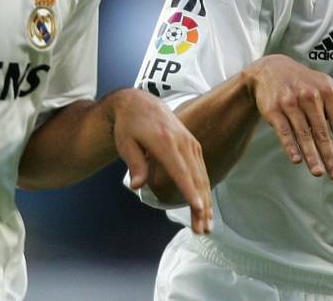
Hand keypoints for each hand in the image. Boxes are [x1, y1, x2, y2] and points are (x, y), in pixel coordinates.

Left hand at [111, 89, 213, 233]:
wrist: (140, 103)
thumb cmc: (129, 126)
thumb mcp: (125, 143)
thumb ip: (135, 164)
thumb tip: (137, 185)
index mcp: (164, 141)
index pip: (180, 170)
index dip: (189, 190)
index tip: (198, 207)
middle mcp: (182, 142)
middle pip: (195, 178)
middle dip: (201, 206)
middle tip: (202, 230)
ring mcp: (191, 143)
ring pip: (202, 177)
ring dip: (206, 202)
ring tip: (206, 226)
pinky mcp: (194, 146)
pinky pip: (202, 171)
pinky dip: (205, 191)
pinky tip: (206, 208)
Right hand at [243, 55, 332, 179]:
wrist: (271, 69)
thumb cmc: (305, 82)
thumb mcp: (328, 87)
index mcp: (327, 91)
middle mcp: (309, 96)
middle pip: (321, 132)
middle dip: (329, 155)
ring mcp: (290, 102)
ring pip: (303, 134)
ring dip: (311, 155)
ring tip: (318, 172)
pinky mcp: (273, 109)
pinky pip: (284, 131)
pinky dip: (290, 146)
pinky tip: (297, 160)